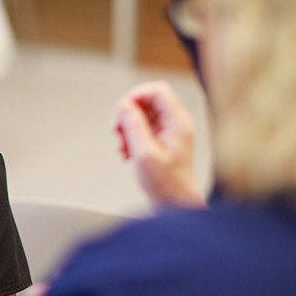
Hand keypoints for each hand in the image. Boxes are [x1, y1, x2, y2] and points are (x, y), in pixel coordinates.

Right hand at [114, 81, 204, 208]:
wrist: (175, 204)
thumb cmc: (166, 184)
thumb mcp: (144, 153)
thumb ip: (133, 126)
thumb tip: (123, 104)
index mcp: (178, 122)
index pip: (157, 91)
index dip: (136, 95)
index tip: (121, 110)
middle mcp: (176, 123)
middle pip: (148, 101)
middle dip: (128, 114)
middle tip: (117, 131)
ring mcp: (171, 132)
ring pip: (144, 115)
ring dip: (128, 127)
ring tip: (122, 147)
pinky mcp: (164, 141)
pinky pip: (144, 128)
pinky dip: (132, 136)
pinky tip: (127, 152)